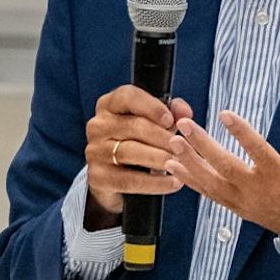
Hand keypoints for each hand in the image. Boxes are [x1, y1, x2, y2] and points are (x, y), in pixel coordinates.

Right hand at [84, 86, 195, 227]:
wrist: (116, 178)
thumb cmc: (138, 142)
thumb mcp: (154, 123)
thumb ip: (171, 113)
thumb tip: (184, 112)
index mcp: (110, 105)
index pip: (128, 96)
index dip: (151, 107)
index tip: (170, 120)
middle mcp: (98, 125)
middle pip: (133, 126)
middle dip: (161, 137)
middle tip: (182, 147)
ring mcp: (95, 151)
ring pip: (129, 152)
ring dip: (158, 158)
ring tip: (179, 163)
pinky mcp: (98, 177)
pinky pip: (128, 180)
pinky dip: (153, 182)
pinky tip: (171, 182)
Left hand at [173, 103, 279, 241]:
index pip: (258, 152)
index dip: (242, 133)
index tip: (225, 114)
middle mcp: (258, 190)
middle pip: (225, 167)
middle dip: (203, 147)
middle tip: (184, 127)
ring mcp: (244, 202)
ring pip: (212, 183)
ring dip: (190, 163)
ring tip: (172, 144)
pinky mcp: (237, 208)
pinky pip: (209, 194)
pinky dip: (191, 181)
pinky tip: (174, 166)